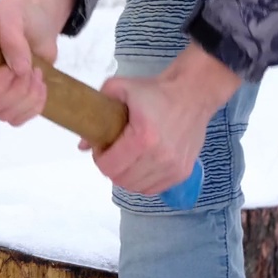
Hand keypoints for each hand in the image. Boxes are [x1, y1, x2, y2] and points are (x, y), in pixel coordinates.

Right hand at [0, 0, 74, 125]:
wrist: (39, 23)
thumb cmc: (20, 14)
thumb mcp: (13, 11)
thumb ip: (11, 35)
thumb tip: (18, 68)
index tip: (10, 69)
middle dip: (17, 88)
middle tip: (30, 67)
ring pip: (5, 115)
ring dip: (28, 96)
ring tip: (37, 72)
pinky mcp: (11, 104)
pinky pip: (17, 119)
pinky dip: (34, 106)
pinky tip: (40, 85)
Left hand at [83, 44, 242, 194]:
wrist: (194, 93)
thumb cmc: (156, 91)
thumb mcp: (120, 88)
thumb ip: (96, 111)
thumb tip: (82, 145)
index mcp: (143, 138)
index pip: (109, 167)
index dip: (99, 159)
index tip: (102, 147)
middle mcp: (160, 156)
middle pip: (120, 179)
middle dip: (111, 167)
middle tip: (113, 152)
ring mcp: (173, 167)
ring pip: (136, 187)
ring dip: (126, 176)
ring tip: (128, 158)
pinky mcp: (183, 172)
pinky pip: (153, 189)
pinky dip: (143, 181)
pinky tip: (142, 165)